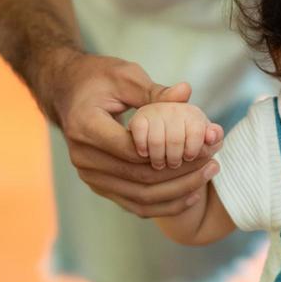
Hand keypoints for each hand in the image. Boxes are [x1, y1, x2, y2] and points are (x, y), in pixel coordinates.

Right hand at [46, 51, 221, 217]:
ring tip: (208, 175)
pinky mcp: (99, 185)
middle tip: (214, 163)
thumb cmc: (97, 79)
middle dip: (182, 174)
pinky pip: (135, 204)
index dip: (173, 152)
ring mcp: (89, 175)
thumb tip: (186, 93)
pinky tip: (191, 194)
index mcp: (86, 126)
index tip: (203, 146)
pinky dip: (165, 204)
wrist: (67, 92)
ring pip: (141, 197)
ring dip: (178, 192)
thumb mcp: (126, 76)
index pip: (134, 150)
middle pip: (141, 178)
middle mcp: (83, 156)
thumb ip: (156, 92)